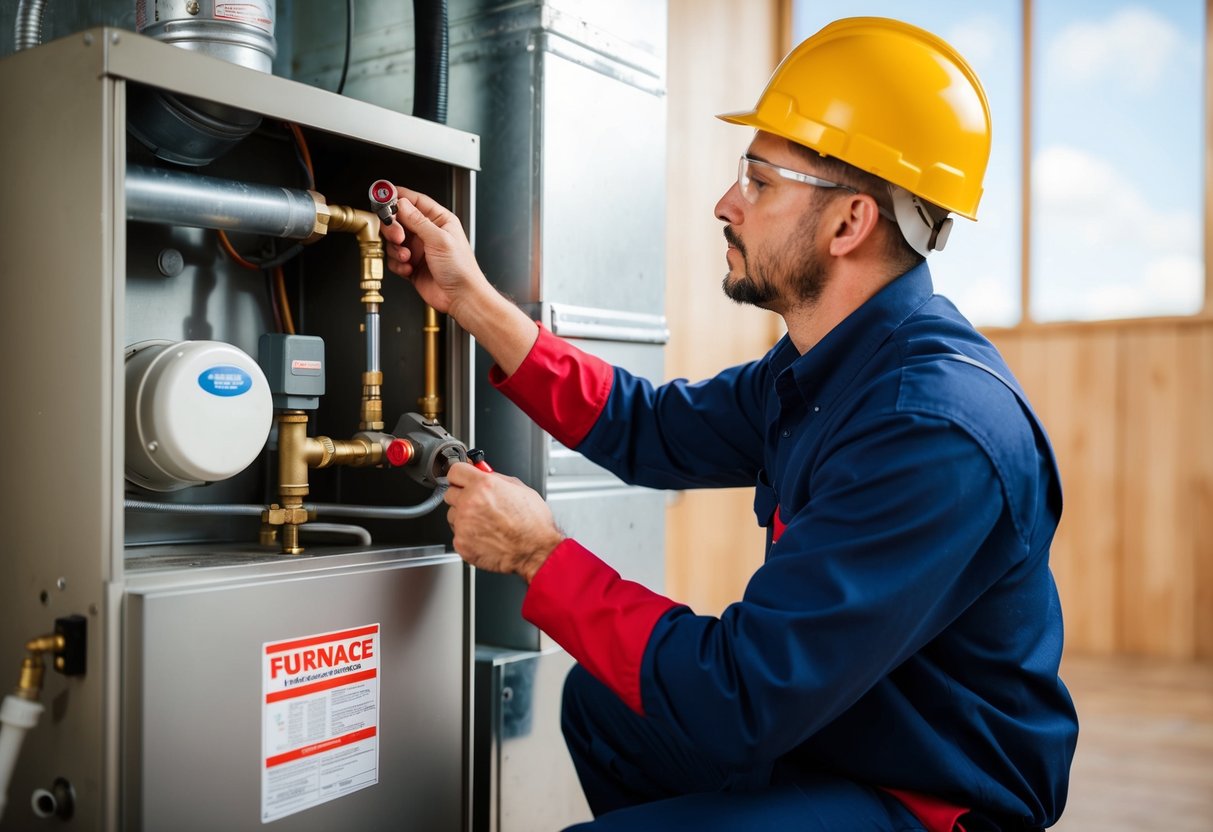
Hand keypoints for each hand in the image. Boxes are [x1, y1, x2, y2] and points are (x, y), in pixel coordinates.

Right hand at [380, 186, 490, 316]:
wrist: (461, 297)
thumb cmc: (461, 269)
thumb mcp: (439, 239)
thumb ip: (417, 220)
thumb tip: (401, 204)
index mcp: (439, 220)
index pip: (414, 201)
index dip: (397, 197)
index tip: (383, 195)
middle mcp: (427, 232)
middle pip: (399, 220)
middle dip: (393, 228)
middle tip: (397, 236)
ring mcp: (418, 249)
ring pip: (394, 241)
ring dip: (396, 250)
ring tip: (407, 257)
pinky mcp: (411, 265)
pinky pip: (394, 259)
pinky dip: (398, 264)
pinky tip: (409, 268)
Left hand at [443, 462, 564, 581]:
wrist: (535, 551)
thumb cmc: (533, 523)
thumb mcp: (519, 488)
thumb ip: (495, 478)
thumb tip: (482, 472)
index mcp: (483, 485)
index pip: (455, 471)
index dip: (461, 475)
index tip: (462, 479)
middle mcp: (470, 503)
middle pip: (450, 492)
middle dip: (462, 495)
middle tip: (478, 503)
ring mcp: (463, 524)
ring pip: (452, 514)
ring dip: (463, 516)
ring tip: (485, 522)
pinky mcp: (461, 543)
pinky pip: (457, 533)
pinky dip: (467, 534)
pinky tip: (484, 535)